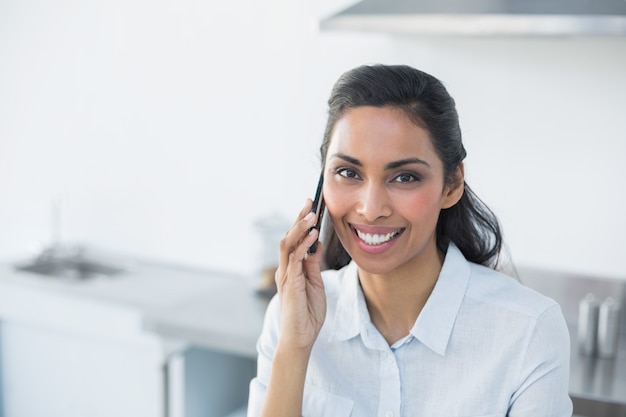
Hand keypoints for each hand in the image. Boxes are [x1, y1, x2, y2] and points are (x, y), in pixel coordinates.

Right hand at [275, 199, 326, 351]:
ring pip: (288, 244)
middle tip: (309, 201)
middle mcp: (286, 269)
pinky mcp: (289, 284)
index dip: (301, 222)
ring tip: (311, 214)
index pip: (295, 240)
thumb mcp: (315, 283)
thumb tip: (316, 244)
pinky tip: (312, 236)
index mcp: (292, 268)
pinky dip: (303, 245)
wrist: (301, 338)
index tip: (311, 206)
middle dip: (299, 218)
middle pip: (289, 237)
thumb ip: (313, 264)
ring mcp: (286, 275)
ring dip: (299, 227)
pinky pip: (294, 260)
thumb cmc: (307, 313)